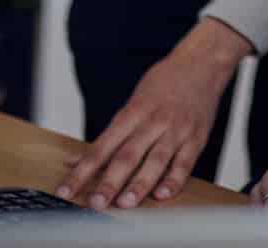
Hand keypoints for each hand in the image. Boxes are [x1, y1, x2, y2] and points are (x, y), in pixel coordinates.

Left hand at [57, 18, 251, 208]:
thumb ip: (108, 136)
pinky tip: (163, 194)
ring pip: (156, 160)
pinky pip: (185, 162)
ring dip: (140, 183)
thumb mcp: (133, 103)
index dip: (82, 171)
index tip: (66, 190)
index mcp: (132, 113)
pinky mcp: (196, 138)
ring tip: (126, 203)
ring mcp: (176, 130)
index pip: (102, 147)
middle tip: (95, 203)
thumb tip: (75, 160)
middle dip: (110, 182)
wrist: (201, 64)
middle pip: (127, 155)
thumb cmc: (164, 84)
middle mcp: (153, 122)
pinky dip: (174, 179)